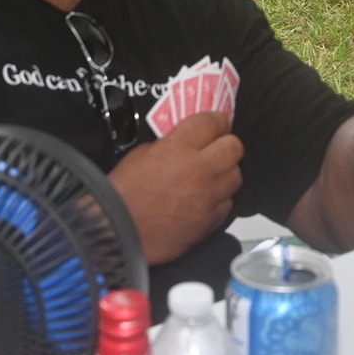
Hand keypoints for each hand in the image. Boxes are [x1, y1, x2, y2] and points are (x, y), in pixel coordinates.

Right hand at [107, 112, 242, 264]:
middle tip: (215, 149)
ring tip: (211, 176)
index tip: (215, 125)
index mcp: (180, 147)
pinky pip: (227, 203)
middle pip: (234, 147)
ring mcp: (209, 196)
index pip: (214, 122)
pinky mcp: (211, 221)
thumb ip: (171, 145)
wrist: (117, 232)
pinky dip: (219, 199)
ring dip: (225, 173)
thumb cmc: (123, 192)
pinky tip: (205, 199)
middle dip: (225, 145)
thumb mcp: (142, 153)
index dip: (216, 122)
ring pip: (236, 176)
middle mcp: (200, 169)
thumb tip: (189, 144)